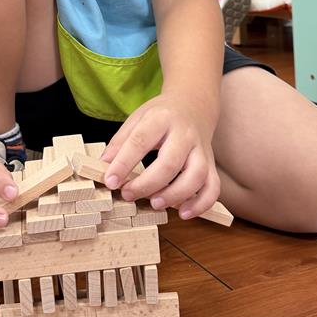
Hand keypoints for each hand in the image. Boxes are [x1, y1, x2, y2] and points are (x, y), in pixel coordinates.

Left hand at [101, 94, 220, 219]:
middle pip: (170, 162)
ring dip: (176, 195)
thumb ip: (120, 142)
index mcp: (161, 119)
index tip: (110, 181)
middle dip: (147, 184)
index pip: (141, 141)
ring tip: (155, 204)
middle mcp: (184, 134)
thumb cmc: (161, 116)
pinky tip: (183, 212)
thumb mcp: (137, 119)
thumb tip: (104, 165)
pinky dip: (201, 204)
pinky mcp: (211, 164)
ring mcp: (201, 150)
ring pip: (197, 175)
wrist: (194, 105)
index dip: (123, 163)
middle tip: (129, 194)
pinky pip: (213, 187)